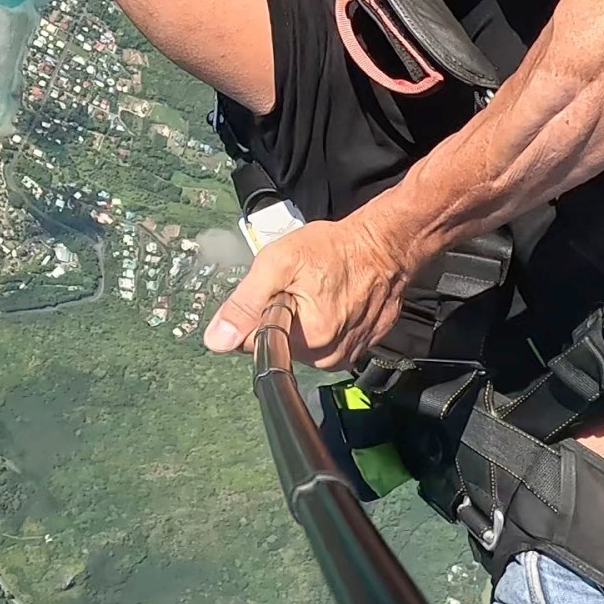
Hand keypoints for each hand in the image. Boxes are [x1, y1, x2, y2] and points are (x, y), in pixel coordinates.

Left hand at [202, 215, 413, 368]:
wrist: (386, 245)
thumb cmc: (336, 249)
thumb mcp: (279, 263)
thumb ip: (244, 303)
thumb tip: (216, 340)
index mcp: (307, 341)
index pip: (255, 344)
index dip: (256, 313)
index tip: (275, 290)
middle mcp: (329, 357)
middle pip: (280, 345)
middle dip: (280, 316)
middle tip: (298, 286)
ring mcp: (347, 355)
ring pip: (302, 344)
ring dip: (302, 319)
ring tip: (318, 290)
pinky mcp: (359, 348)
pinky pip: (327, 341)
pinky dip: (324, 322)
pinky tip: (333, 299)